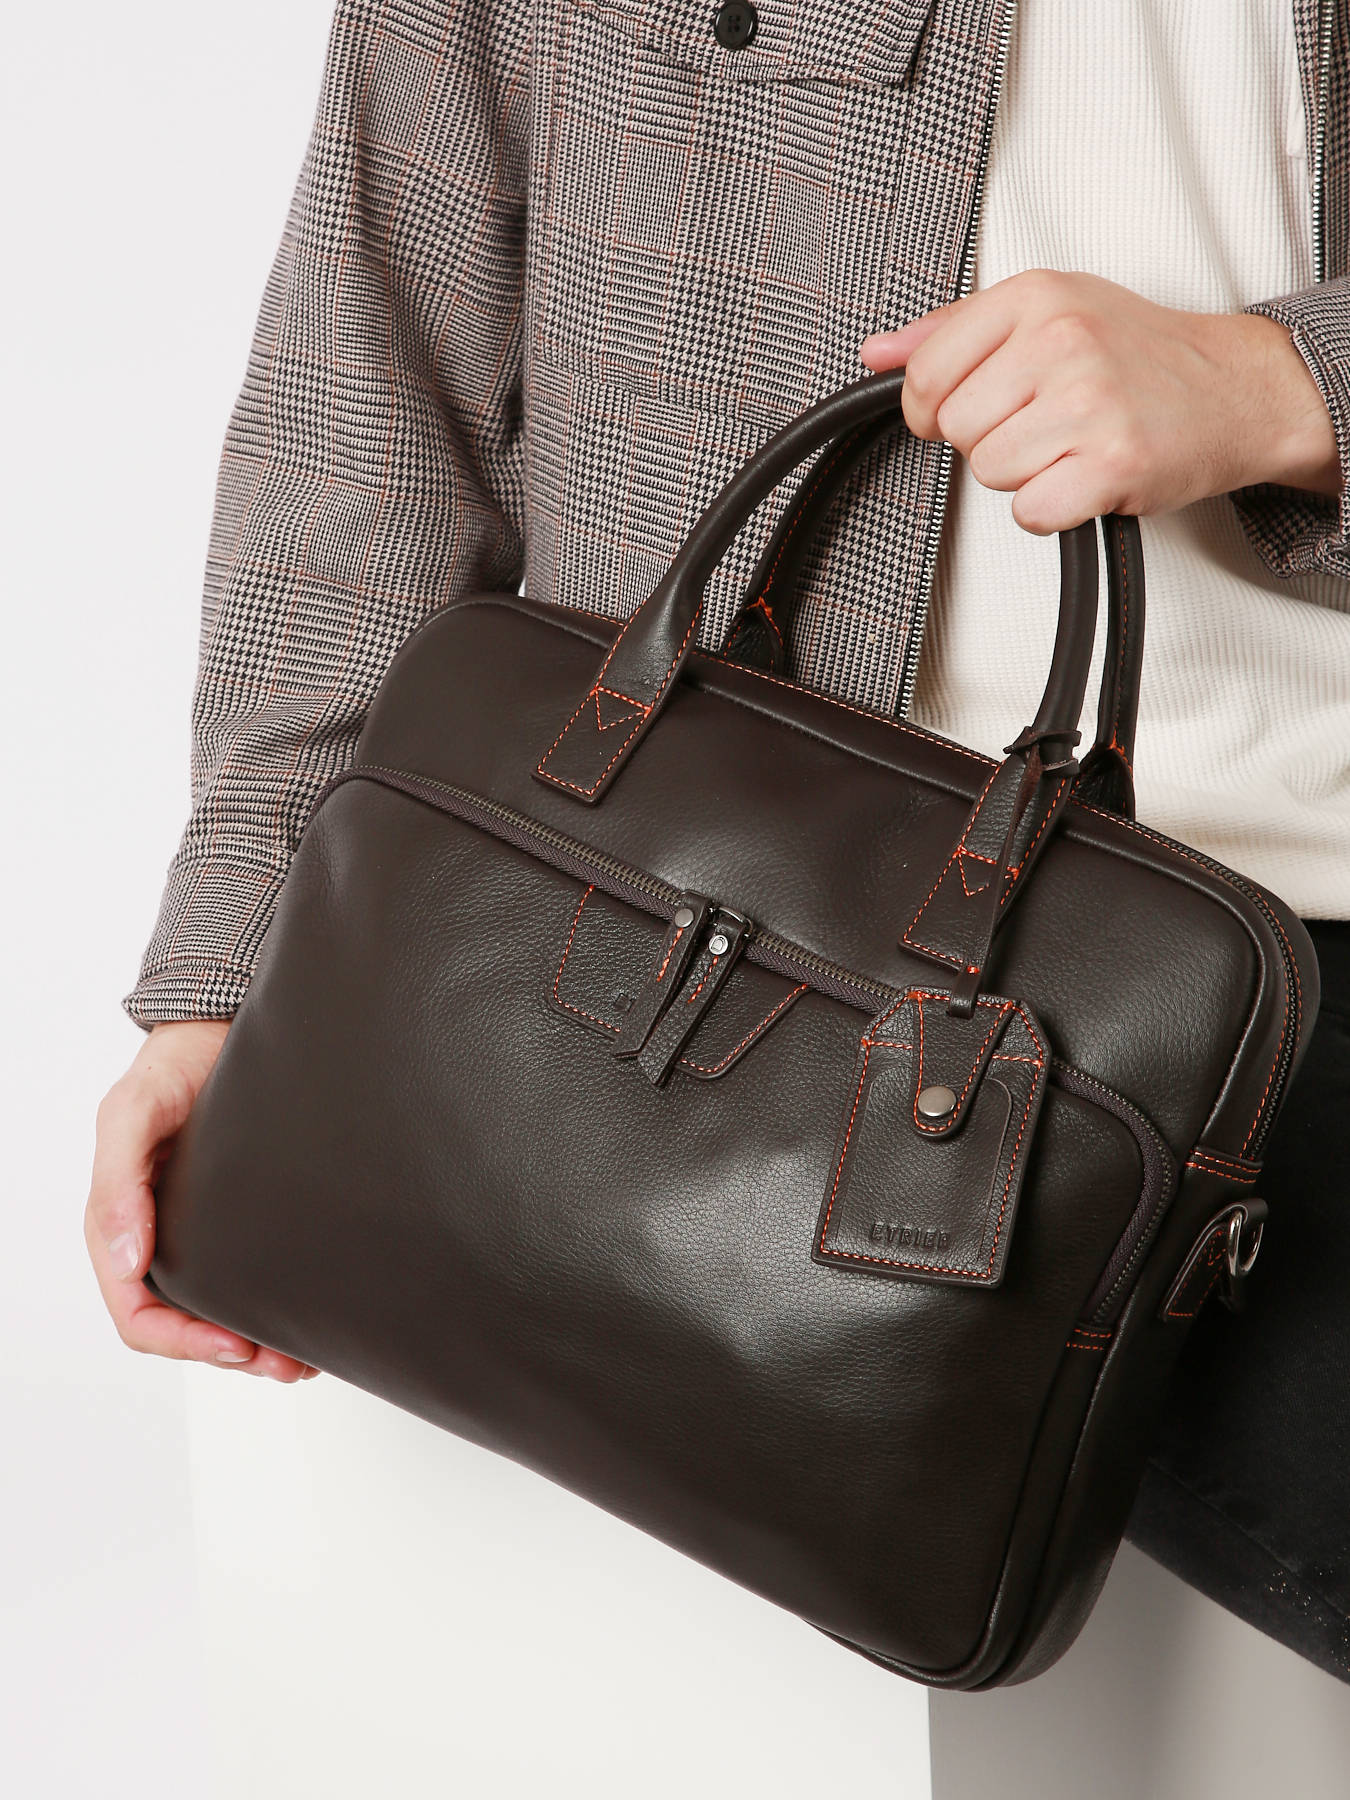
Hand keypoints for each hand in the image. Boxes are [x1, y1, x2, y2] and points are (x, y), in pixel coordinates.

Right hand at [85, 1020, 317, 1380]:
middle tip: (287, 1364)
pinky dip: (280, 1305)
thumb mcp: (130, 1113)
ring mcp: (205, 1231)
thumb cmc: (170, 1066)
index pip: (139, 1312)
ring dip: (259, 1344)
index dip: (182, 1341)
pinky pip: (256, 1276)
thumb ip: (117, 1184)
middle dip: (232, 1354)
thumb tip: (125, 1262)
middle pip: (186, 1326)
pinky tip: (313, 1311)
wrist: (222, 1027)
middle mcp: (164, 1236)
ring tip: (305, 1356)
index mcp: (125, 1225)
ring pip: (223, 1312)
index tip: (235, 1345)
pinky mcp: (247, 1217)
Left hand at [859, 269, 1341, 533]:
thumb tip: (878, 353)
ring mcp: (1090, 402)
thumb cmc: (1139, 355)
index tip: (965, 410)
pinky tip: (1083, 477)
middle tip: (1042, 424)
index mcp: (1037, 297)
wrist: (1235, 388)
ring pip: (990, 471)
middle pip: (957, 429)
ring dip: (1024, 474)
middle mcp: (1063, 342)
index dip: (932, 408)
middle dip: (990, 439)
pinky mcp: (1113, 462)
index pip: (926, 372)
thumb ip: (952, 332)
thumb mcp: (1047, 312)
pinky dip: (1052, 508)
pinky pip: (1030, 511)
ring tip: (1069, 445)